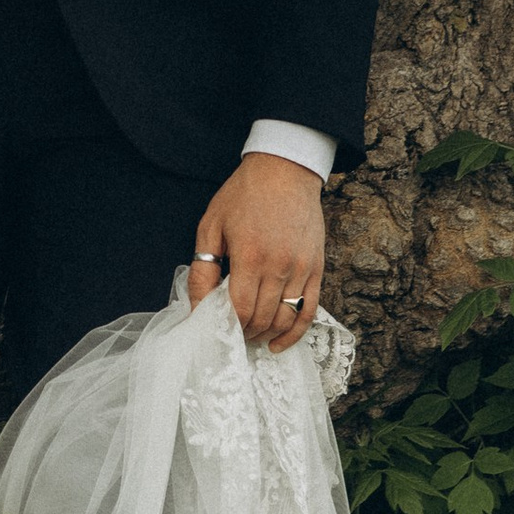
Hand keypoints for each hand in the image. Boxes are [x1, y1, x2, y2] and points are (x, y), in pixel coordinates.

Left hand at [188, 153, 325, 353]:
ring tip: (248, 336)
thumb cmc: (243, 195)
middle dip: (243, 332)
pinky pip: (308, 311)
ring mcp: (301, 269)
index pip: (240, 309)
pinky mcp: (316, 269)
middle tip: (229, 334)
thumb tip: (197, 305)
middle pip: (262, 318)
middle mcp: (279, 266)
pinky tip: (278, 344)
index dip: (226, 326)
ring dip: (265, 334)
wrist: (284, 170)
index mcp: (250, 256)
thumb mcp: (211, 225)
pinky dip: (294, 333)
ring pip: (284, 319)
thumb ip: (203, 269)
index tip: (214, 329)